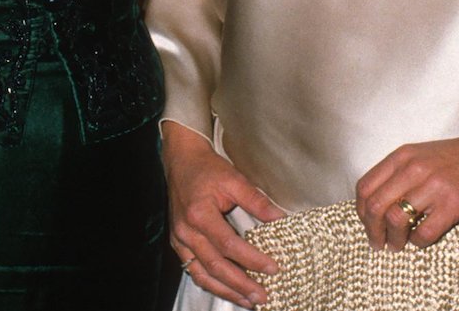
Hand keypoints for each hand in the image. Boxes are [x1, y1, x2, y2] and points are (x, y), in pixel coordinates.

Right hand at [162, 121, 279, 308]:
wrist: (182, 160)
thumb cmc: (208, 169)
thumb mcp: (234, 179)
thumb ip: (257, 201)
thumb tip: (280, 219)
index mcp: (200, 214)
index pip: (229, 245)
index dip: (252, 259)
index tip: (273, 268)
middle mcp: (187, 230)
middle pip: (215, 266)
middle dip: (240, 285)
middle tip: (262, 297)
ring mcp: (180, 239)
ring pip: (202, 274)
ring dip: (226, 291)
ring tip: (248, 301)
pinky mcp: (178, 242)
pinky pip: (193, 269)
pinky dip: (211, 283)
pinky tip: (227, 290)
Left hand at [354, 131, 458, 250]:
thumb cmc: (457, 160)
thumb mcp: (420, 157)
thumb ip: (398, 175)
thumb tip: (376, 207)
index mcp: (401, 156)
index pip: (365, 187)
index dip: (361, 211)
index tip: (367, 225)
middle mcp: (413, 168)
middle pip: (376, 205)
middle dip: (372, 230)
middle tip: (378, 243)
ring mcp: (433, 185)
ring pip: (396, 219)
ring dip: (393, 239)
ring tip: (397, 245)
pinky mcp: (454, 203)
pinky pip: (424, 231)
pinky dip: (418, 242)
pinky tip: (420, 240)